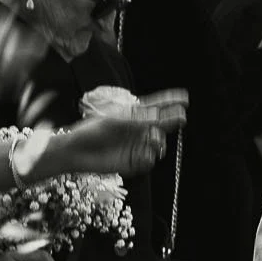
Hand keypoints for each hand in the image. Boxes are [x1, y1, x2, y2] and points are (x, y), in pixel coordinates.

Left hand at [51, 92, 188, 178]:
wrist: (76, 152)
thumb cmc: (91, 131)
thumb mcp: (115, 121)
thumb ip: (138, 120)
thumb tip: (160, 116)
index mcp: (133, 116)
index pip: (156, 106)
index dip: (170, 101)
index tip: (184, 97)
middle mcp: (138, 130)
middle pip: (162, 125)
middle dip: (172, 121)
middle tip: (181, 117)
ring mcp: (137, 146)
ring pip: (158, 145)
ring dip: (158, 141)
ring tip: (152, 138)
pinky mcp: (134, 163)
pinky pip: (149, 161)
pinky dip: (149, 157)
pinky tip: (144, 153)